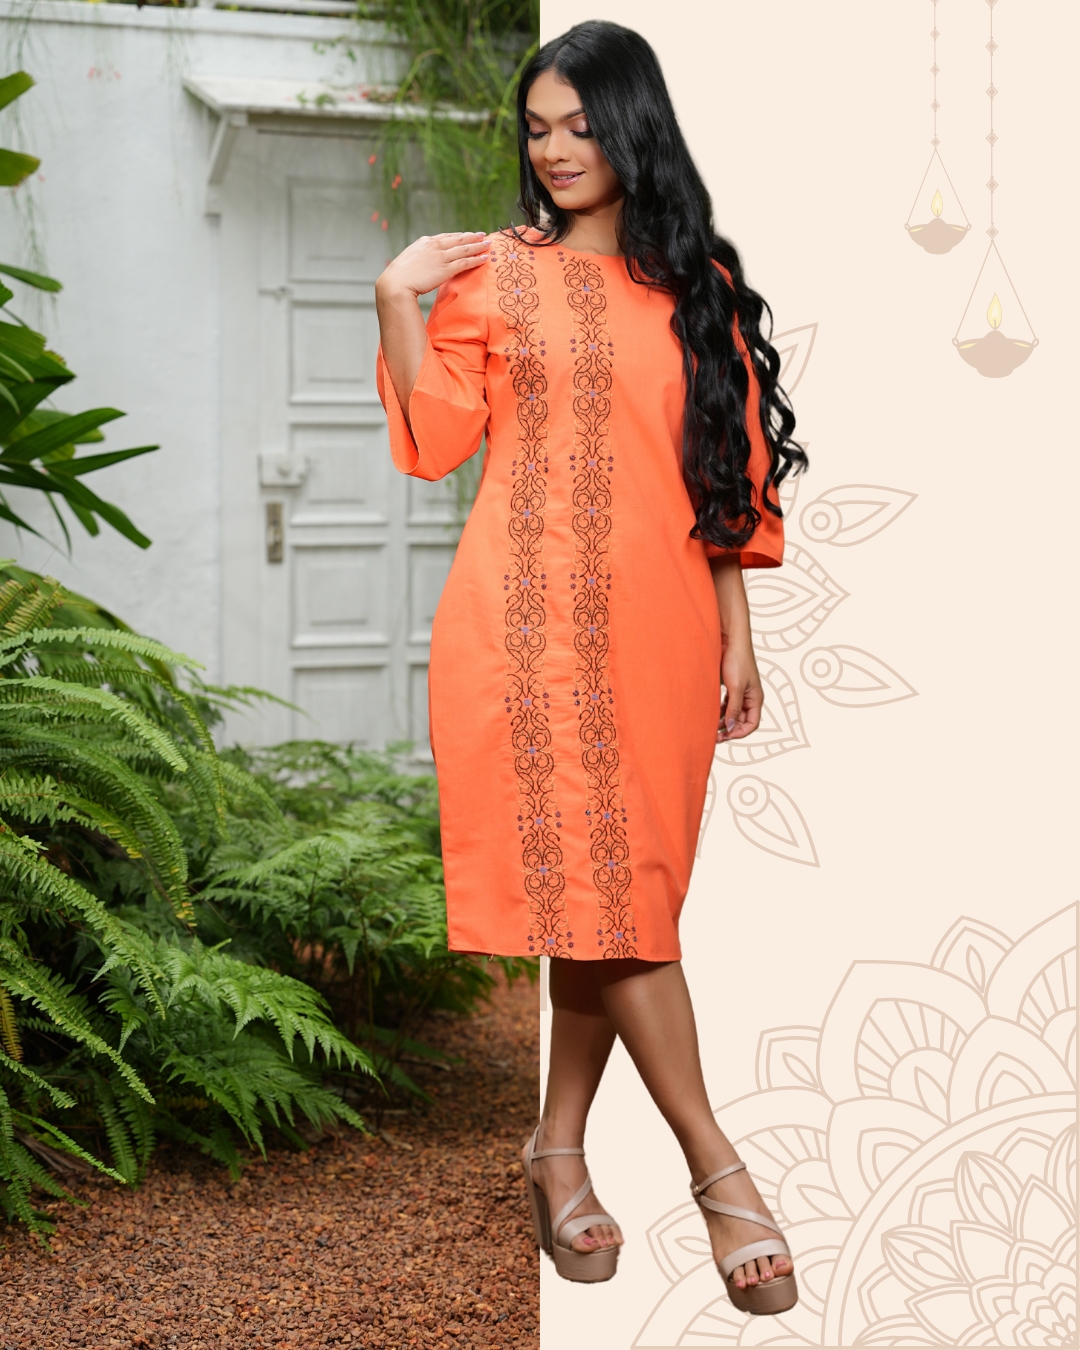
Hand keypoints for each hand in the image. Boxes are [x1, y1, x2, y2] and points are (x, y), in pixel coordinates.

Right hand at [375, 231, 489, 301]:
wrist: (396, 283)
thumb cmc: (399, 276)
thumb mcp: (410, 261)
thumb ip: (421, 258)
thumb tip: (425, 264)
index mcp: (425, 242)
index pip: (446, 237)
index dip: (459, 235)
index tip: (468, 235)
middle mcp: (434, 246)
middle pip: (458, 239)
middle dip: (472, 237)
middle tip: (483, 235)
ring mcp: (441, 257)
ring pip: (464, 249)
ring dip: (478, 246)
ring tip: (488, 245)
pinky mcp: (445, 269)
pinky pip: (465, 262)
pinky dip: (476, 259)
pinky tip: (484, 258)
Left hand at [717, 636, 762, 741]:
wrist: (731, 641)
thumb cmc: (737, 661)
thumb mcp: (736, 687)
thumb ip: (733, 708)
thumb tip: (730, 726)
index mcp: (756, 698)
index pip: (751, 724)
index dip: (739, 732)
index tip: (726, 736)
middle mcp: (749, 697)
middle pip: (741, 721)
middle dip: (730, 729)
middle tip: (715, 736)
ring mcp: (740, 692)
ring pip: (733, 713)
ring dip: (723, 721)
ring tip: (711, 727)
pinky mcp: (731, 687)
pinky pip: (726, 704)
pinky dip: (719, 711)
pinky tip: (711, 714)